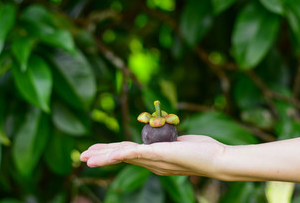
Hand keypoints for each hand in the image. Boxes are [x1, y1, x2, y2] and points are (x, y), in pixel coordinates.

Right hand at [80, 135, 225, 177]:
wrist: (218, 160)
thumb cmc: (203, 151)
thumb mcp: (179, 143)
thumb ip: (168, 141)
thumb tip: (164, 136)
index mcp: (154, 159)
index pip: (127, 155)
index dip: (110, 153)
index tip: (96, 151)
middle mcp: (151, 163)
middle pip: (121, 157)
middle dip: (100, 156)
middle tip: (82, 157)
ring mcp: (155, 160)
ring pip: (123, 156)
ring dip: (103, 156)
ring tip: (86, 158)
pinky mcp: (160, 155)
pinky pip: (136, 154)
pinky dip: (119, 155)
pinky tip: (107, 155)